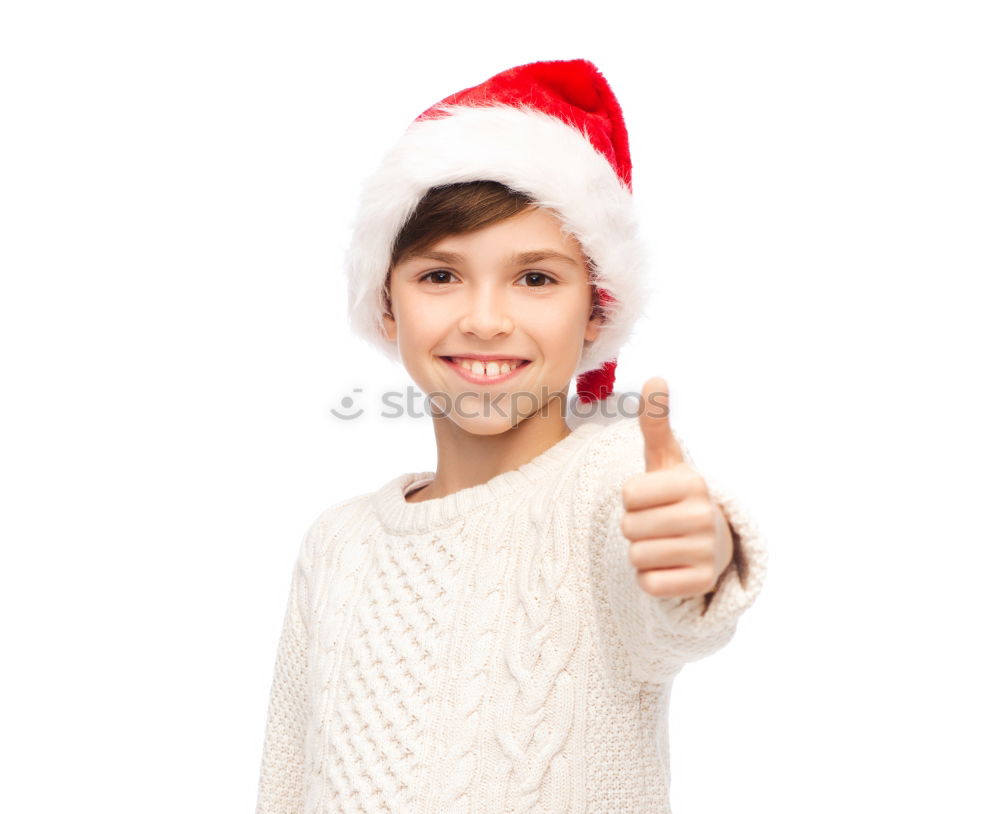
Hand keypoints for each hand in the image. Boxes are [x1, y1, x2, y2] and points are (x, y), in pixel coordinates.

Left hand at [620, 377, 733, 598]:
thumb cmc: (677, 496)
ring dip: (642, 553)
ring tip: (664, 543)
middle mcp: (704, 516)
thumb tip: (655, 378)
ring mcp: (706, 553)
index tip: (654, 498)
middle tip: (659, 523)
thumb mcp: (666, 461)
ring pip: (636, 557)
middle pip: (628, 527)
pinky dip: (651, 579)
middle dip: (635, 527)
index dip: (632, 498)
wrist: (712, 543)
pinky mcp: (701, 585)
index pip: (628, 494)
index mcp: (693, 482)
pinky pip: (648, 584)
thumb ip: (656, 425)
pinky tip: (670, 567)